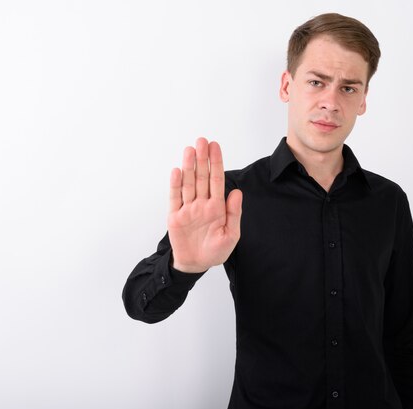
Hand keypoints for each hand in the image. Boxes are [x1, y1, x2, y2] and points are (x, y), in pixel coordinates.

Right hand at [168, 137, 242, 272]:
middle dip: (202, 159)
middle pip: (201, 177)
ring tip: (190, 150)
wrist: (196, 264)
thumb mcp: (231, 235)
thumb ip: (234, 213)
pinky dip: (175, 184)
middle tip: (202, 141)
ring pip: (188, 183)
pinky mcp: (175, 216)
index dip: (216, 163)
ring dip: (189, 167)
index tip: (215, 146)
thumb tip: (237, 192)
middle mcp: (202, 204)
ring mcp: (188, 209)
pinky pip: (175, 198)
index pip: (216, 180)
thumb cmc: (215, 251)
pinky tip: (177, 171)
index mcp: (217, 207)